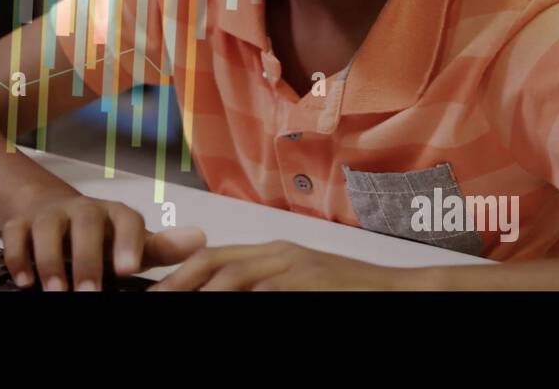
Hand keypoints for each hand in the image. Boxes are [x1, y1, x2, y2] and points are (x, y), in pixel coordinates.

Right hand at [2, 193, 204, 290]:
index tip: (128, 270)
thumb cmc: (100, 235)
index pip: (127, 221)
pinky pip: (15, 234)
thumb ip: (163, 247)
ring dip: (49, 260)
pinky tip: (24, 280)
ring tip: (55, 290)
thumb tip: (201, 239)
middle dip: (85, 260)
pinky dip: (18, 257)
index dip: (128, 244)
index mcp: (115, 214)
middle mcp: (83, 209)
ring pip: (47, 228)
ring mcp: (51, 214)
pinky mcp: (21, 222)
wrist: (52, 210)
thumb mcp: (133, 241)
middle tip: (88, 292)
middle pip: (85, 225)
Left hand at [148, 240, 418, 290]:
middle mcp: (282, 254)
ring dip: (202, 290)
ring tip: (175, 303)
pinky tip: (219, 305)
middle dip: (180, 279)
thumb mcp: (302, 287)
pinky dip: (241, 298)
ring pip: (235, 273)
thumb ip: (268, 289)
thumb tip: (226, 296)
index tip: (158, 290)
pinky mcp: (312, 282)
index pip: (216, 256)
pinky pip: (267, 289)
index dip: (182, 272)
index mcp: (276, 253)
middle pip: (216, 259)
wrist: (403, 291)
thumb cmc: (352, 294)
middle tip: (155, 298)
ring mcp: (297, 266)